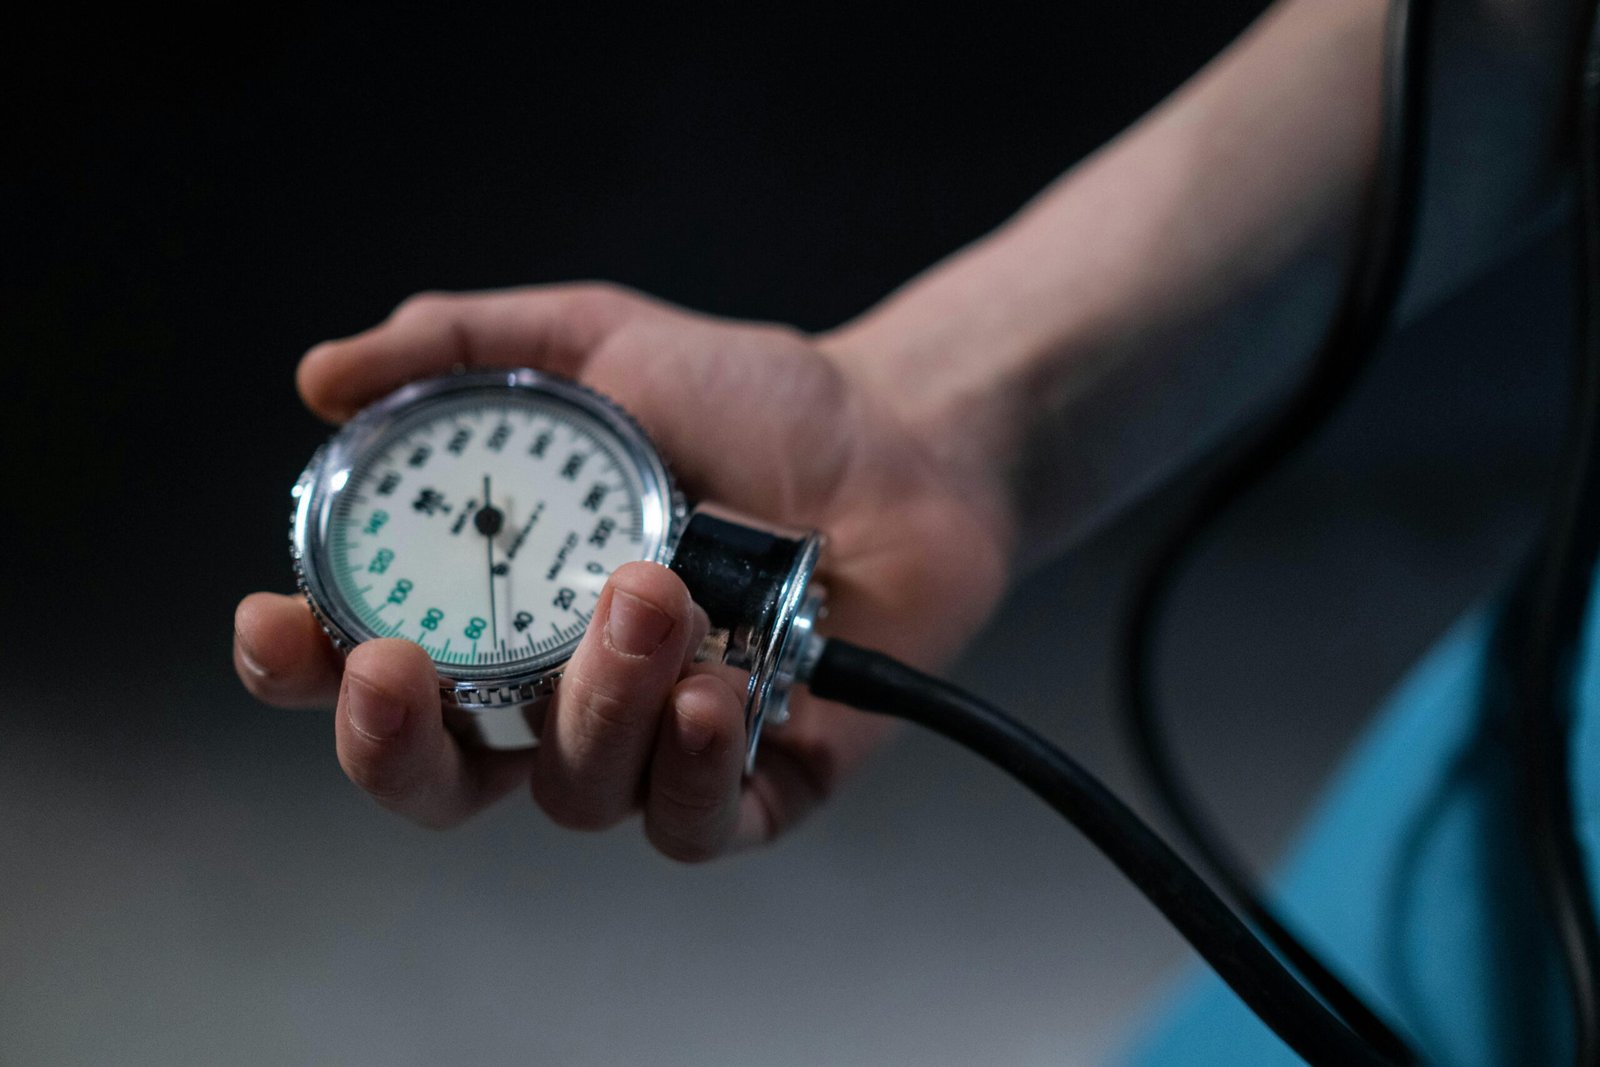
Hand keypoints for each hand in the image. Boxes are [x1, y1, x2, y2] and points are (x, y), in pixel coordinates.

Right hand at [234, 283, 1012, 859]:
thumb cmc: (750, 400)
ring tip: (652, 593)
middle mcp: (562, 695)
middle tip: (398, 668)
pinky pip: (690, 825)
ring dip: (592, 701)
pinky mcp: (754, 783)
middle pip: (439, 779)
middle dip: (394, 745)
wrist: (902, 439)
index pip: (370, 673)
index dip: (304, 673)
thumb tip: (320, 375)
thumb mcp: (597, 342)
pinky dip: (687, 771)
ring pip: (573, 791)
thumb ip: (459, 348)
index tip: (279, 624)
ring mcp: (654, 745)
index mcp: (502, 610)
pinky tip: (716, 693)